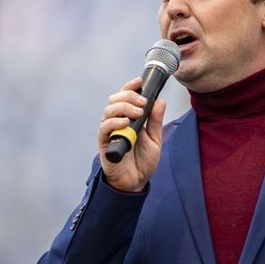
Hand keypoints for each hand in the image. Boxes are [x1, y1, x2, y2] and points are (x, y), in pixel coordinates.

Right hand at [98, 77, 166, 191]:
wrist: (136, 182)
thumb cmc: (143, 161)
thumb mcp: (155, 139)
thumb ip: (155, 121)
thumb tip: (160, 101)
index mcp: (128, 118)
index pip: (125, 97)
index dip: (130, 87)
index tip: (139, 81)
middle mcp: (116, 122)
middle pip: (115, 99)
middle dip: (129, 96)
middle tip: (143, 102)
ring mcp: (109, 132)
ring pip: (109, 110)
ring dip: (124, 107)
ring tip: (138, 113)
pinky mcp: (104, 143)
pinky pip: (104, 127)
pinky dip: (114, 122)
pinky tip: (125, 123)